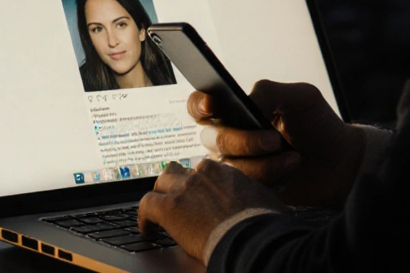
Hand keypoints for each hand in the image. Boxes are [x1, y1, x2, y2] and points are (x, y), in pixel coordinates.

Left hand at [137, 159, 285, 261]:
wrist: (251, 237)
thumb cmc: (264, 224)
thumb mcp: (266, 201)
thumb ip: (256, 196)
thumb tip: (265, 204)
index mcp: (225, 172)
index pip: (205, 171)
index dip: (200, 185)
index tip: (200, 197)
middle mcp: (202, 174)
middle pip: (180, 171)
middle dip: (176, 184)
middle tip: (176, 200)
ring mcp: (184, 189)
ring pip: (161, 182)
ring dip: (160, 195)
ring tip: (158, 211)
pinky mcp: (169, 208)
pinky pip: (145, 205)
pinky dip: (143, 218)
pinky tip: (147, 230)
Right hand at [191, 80, 364, 207]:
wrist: (339, 160)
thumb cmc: (317, 124)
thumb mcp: (300, 96)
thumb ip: (269, 92)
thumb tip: (244, 101)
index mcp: (235, 111)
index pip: (199, 106)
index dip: (198, 105)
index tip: (212, 106)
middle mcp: (229, 138)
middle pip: (213, 140)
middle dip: (244, 141)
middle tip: (275, 140)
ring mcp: (237, 166)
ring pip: (230, 168)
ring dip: (264, 164)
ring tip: (293, 159)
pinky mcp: (247, 190)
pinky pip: (243, 189)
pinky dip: (269, 180)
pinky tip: (289, 173)